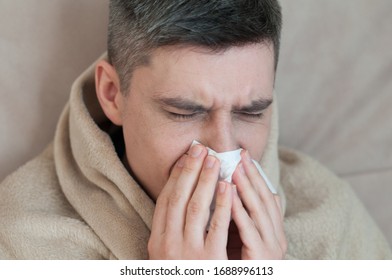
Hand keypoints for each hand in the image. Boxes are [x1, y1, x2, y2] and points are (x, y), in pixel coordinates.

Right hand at [148, 144, 232, 258]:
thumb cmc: (184, 273)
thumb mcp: (168, 255)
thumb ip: (172, 232)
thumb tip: (180, 198)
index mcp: (157, 242)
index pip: (165, 201)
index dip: (175, 177)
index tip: (184, 158)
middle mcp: (169, 245)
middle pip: (179, 199)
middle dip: (189, 170)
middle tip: (200, 149)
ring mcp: (189, 252)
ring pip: (196, 208)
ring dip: (205, 180)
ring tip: (214, 160)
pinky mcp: (210, 260)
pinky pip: (217, 227)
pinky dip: (222, 204)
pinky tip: (228, 187)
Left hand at [231, 150, 286, 258]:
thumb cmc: (242, 264)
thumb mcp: (243, 237)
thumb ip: (241, 217)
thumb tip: (230, 191)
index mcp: (273, 231)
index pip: (266, 196)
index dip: (255, 176)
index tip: (243, 157)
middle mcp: (276, 237)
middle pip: (264, 199)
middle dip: (252, 175)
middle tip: (240, 155)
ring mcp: (271, 247)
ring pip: (258, 210)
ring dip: (246, 187)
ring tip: (235, 167)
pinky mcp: (261, 257)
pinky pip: (249, 229)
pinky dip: (239, 208)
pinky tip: (228, 193)